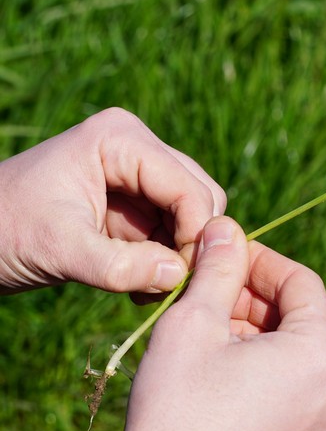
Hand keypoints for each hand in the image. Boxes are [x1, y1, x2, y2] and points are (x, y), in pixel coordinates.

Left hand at [0, 108, 225, 294]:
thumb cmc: (2, 232)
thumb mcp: (60, 250)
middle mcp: (138, 149)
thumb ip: (121, 266)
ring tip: (150, 291)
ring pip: (194, 217)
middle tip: (168, 287)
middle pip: (202, 197)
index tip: (181, 280)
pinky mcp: (136, 204)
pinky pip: (174, 232)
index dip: (195, 234)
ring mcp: (139, 176)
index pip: (189, 187)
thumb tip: (180, 276)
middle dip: (191, 244)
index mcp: (121, 139)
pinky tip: (141, 285)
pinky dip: (167, 262)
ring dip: (181, 257)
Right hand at [121, 217, 325, 430]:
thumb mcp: (193, 325)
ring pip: (301, 355)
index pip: (301, 283)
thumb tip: (227, 227)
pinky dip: (271, 372)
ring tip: (212, 333)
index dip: (259, 261)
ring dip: (261, 336)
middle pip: (303, 320)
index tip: (225, 252)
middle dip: (256, 301)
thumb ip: (219, 268)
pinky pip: (302, 390)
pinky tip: (227, 371)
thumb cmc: (177, 411)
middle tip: (209, 293)